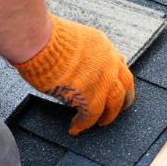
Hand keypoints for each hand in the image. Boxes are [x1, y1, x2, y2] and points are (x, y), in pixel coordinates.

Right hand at [12, 13, 134, 134]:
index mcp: (103, 46)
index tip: (116, 86)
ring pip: (115, 103)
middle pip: (126, 85)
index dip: (118, 78)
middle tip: (119, 109)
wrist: (40, 41)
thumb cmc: (44, 38)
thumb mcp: (72, 39)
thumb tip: (71, 66)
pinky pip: (91, 115)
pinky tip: (75, 128)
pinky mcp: (90, 95)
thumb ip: (79, 53)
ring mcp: (102, 79)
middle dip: (124, 99)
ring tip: (101, 123)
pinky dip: (83, 124)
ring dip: (109, 115)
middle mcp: (109, 62)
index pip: (119, 64)